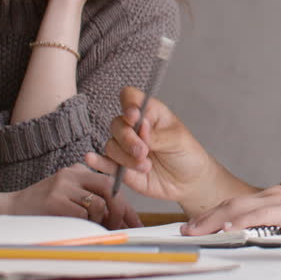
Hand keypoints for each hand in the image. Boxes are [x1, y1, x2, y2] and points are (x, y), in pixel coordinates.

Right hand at [0, 164, 142, 228]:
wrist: (8, 211)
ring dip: (100, 222)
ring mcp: (62, 187)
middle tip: (120, 229)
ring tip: (92, 230)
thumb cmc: (41, 209)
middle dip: (119, 212)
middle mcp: (71, 175)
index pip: (110, 184)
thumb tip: (121, 218)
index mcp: (76, 171)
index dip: (125, 205)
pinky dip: (85, 226)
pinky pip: (82, 216)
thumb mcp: (66, 194)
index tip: (135, 223)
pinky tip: (77, 229)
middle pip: (109, 190)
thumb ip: (88, 197)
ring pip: (98, 205)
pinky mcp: (54, 202)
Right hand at [84, 87, 214, 202]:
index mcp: (150, 113)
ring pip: (111, 145)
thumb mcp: (179, 141)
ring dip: (126, 157)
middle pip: (117, 124)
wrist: (189, 181)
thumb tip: (140, 128)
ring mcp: (126, 148)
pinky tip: (91, 158)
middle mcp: (134, 128)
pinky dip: (97, 160)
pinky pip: (105, 162)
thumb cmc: (187, 154)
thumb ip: (158, 135)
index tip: (134, 116)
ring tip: (146, 165)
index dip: (128, 104)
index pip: (130, 98)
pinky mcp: (121, 167)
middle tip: (144, 151)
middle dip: (128, 139)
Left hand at [181, 182, 280, 235]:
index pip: (239, 205)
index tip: (198, 225)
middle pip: (232, 204)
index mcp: (277, 199)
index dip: (216, 214)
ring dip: (214, 219)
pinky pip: (259, 215)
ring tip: (194, 231)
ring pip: (239, 207)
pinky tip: (225, 229)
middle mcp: (274, 196)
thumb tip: (269, 243)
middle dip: (206, 217)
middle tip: (185, 230)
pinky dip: (239, 221)